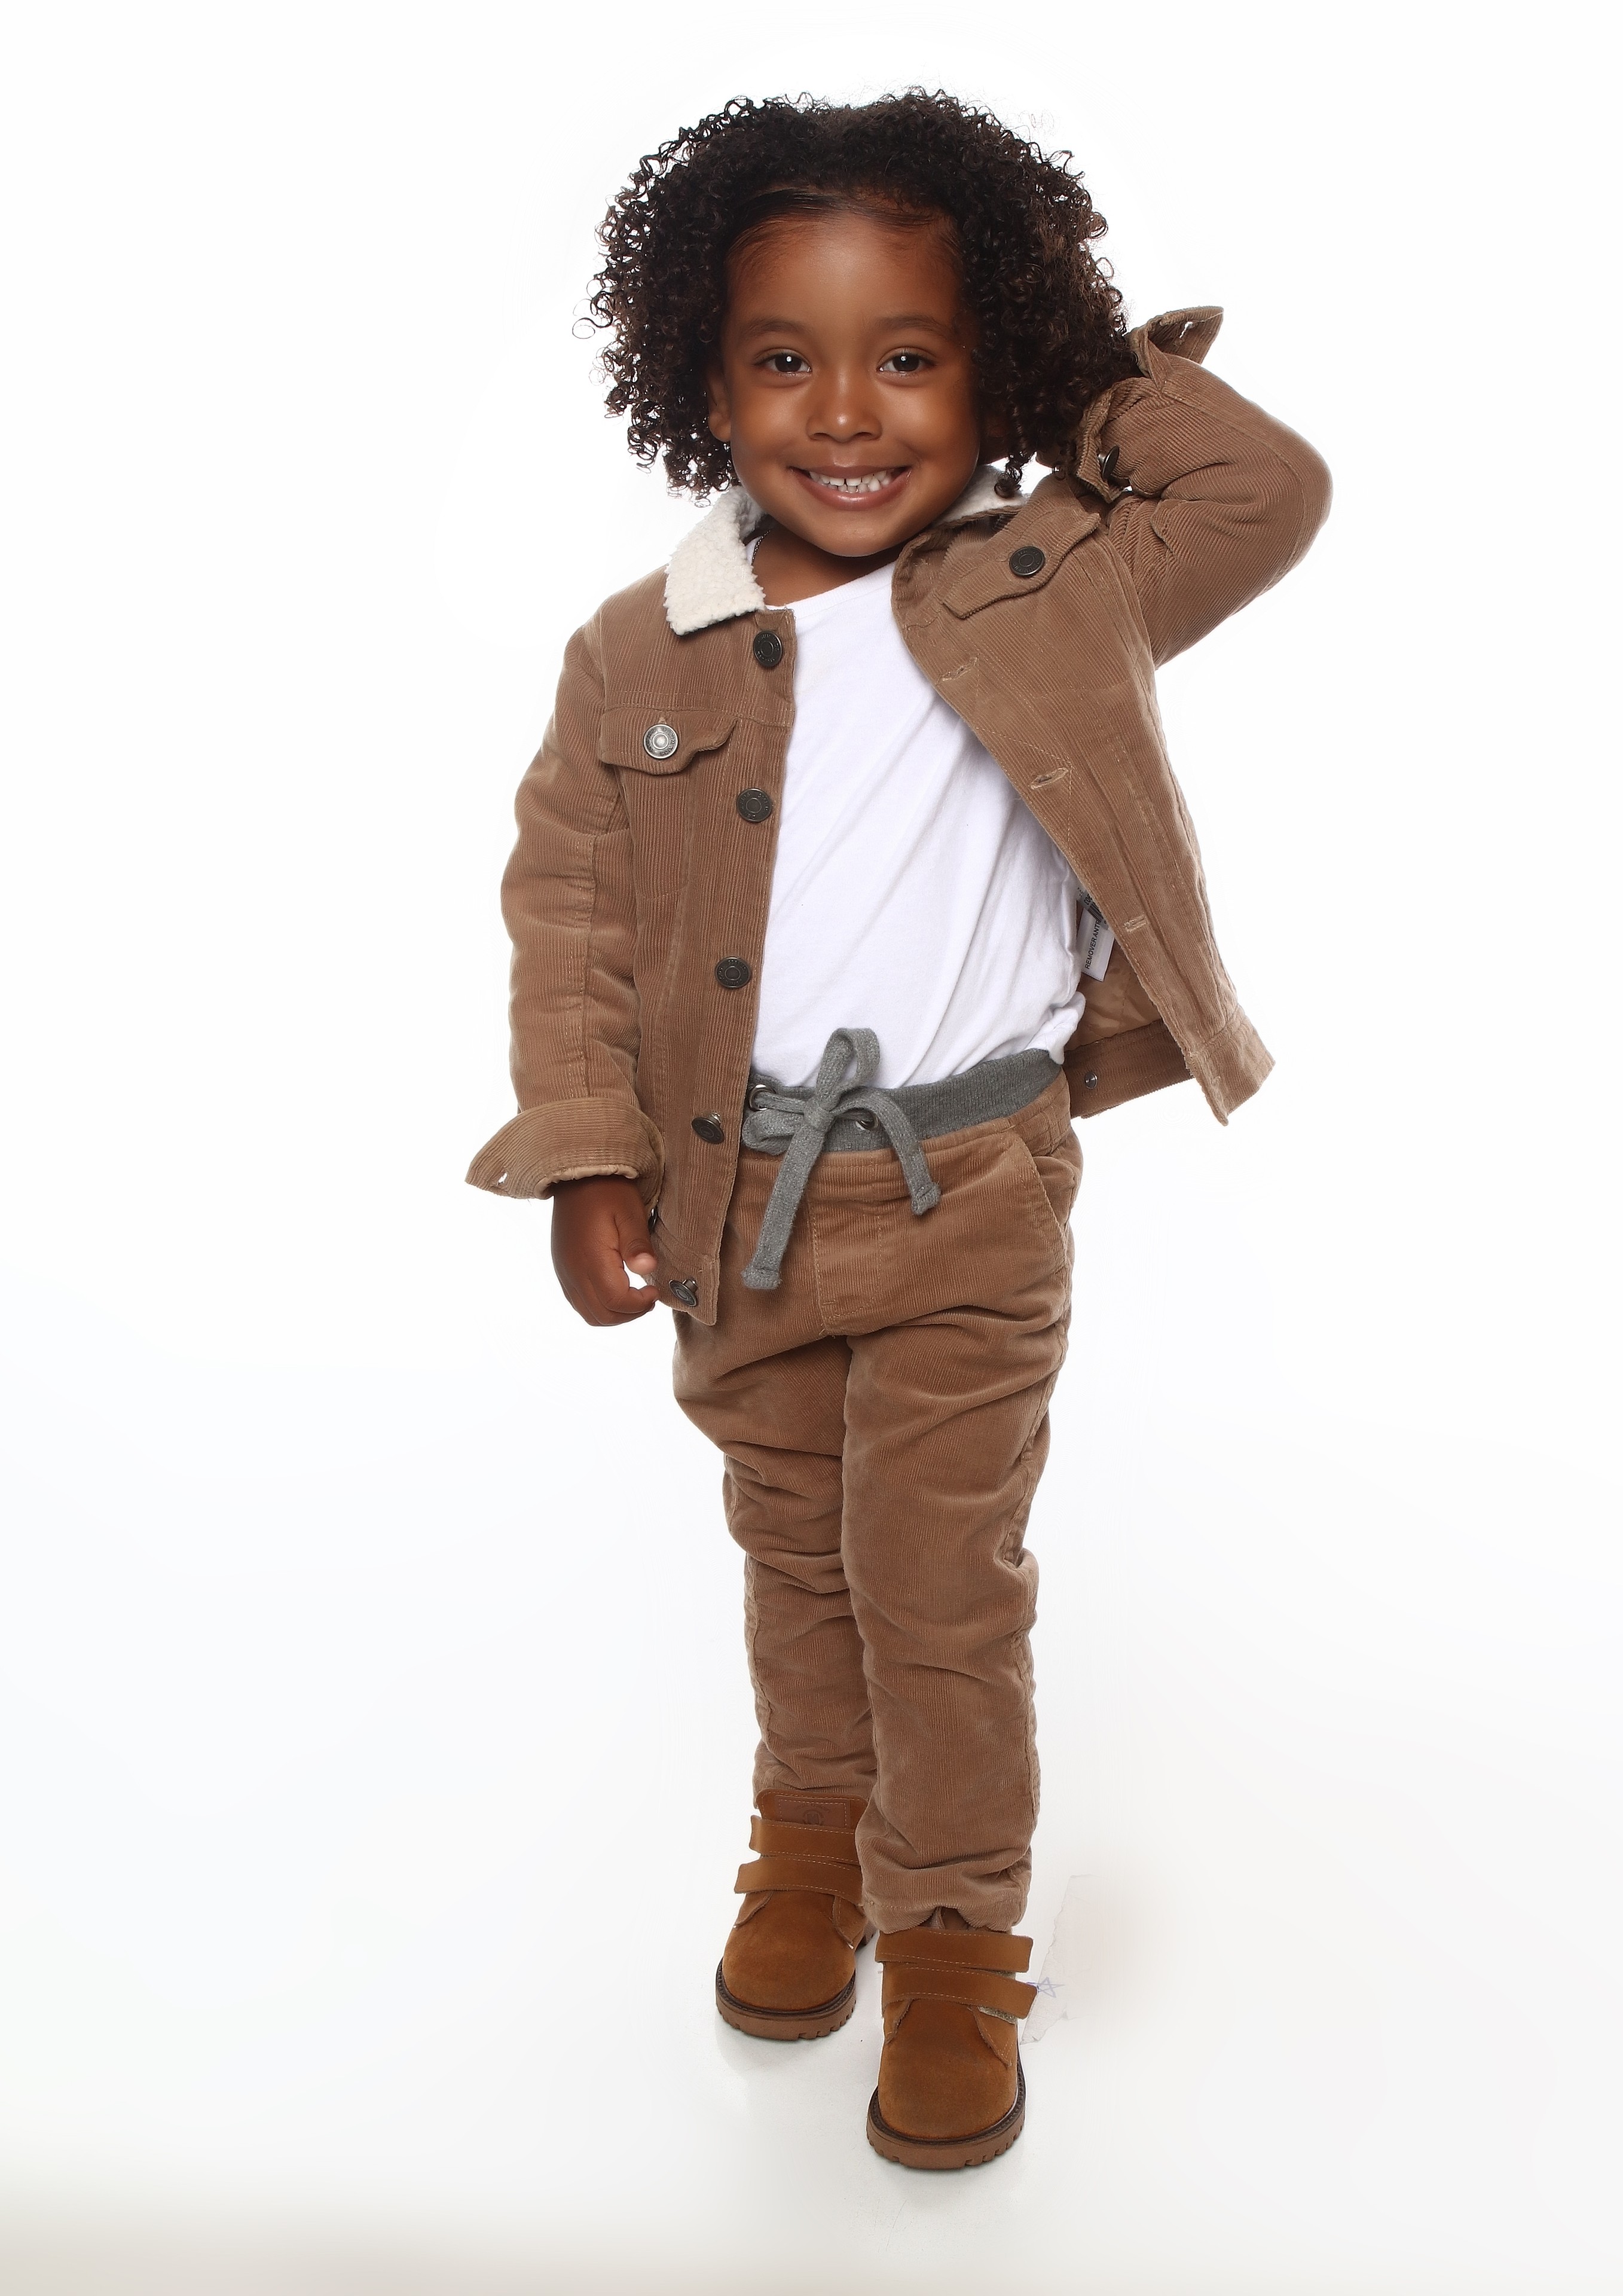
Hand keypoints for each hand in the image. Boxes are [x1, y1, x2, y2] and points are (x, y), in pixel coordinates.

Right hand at [549, 1176, 659, 1324]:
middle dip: (630, 1314)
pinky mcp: (562, 1270)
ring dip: (615, 1314)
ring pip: (588, 1314)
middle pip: (602, 1316)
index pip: (616, 1302)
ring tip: (634, 1298)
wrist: (577, 1176)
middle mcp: (573, 1272)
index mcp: (591, 1259)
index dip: (640, 1304)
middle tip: (648, 1298)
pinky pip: (578, 1302)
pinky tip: (615, 1290)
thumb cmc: (607, 1192)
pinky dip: (599, 1306)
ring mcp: (564, 1273)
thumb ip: (637, 1243)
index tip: (655, 1290)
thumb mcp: (630, 1212)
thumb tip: (648, 1269)